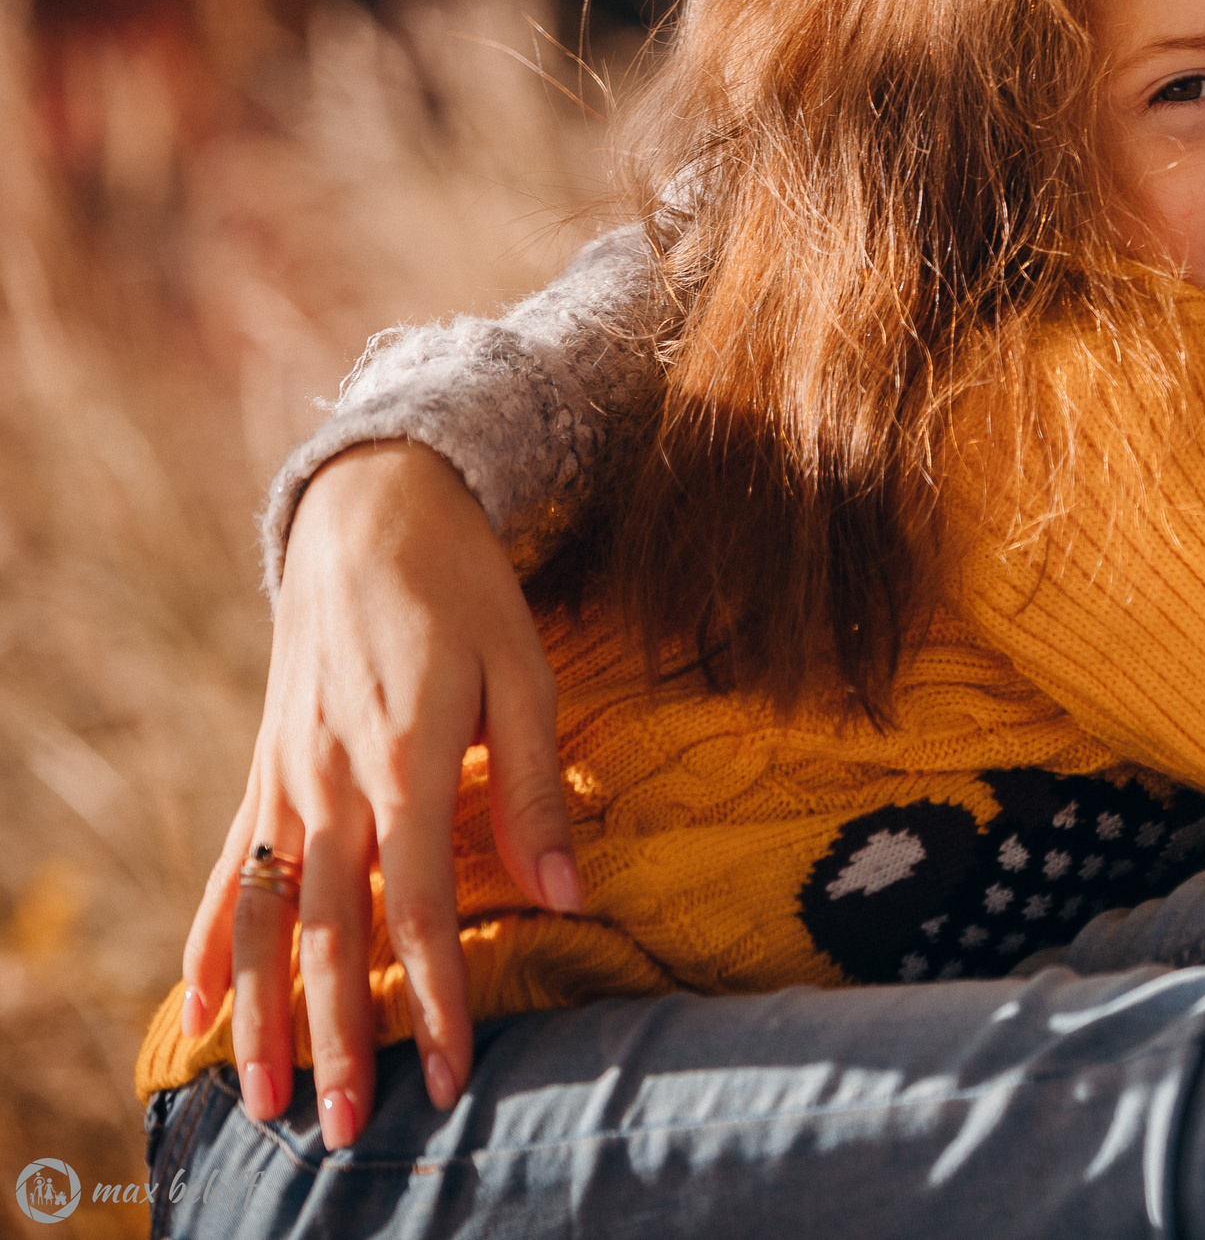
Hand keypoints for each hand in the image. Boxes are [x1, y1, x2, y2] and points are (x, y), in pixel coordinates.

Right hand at [178, 440, 577, 1148]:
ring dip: (263, 1018)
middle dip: (339, 1040)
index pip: (417, 910)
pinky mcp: (264, 770)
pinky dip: (206, 946)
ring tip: (266, 1104)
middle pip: (326, 936)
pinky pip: (224, 872)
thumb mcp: (527, 672)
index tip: (451, 1075)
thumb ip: (539, 789)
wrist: (372, 512)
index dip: (433, 998)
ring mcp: (286, 780)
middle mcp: (332, 783)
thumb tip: (571, 897)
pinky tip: (196, 1011)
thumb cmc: (467, 592)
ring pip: (260, 919)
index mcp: (407, 762)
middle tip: (352, 1130)